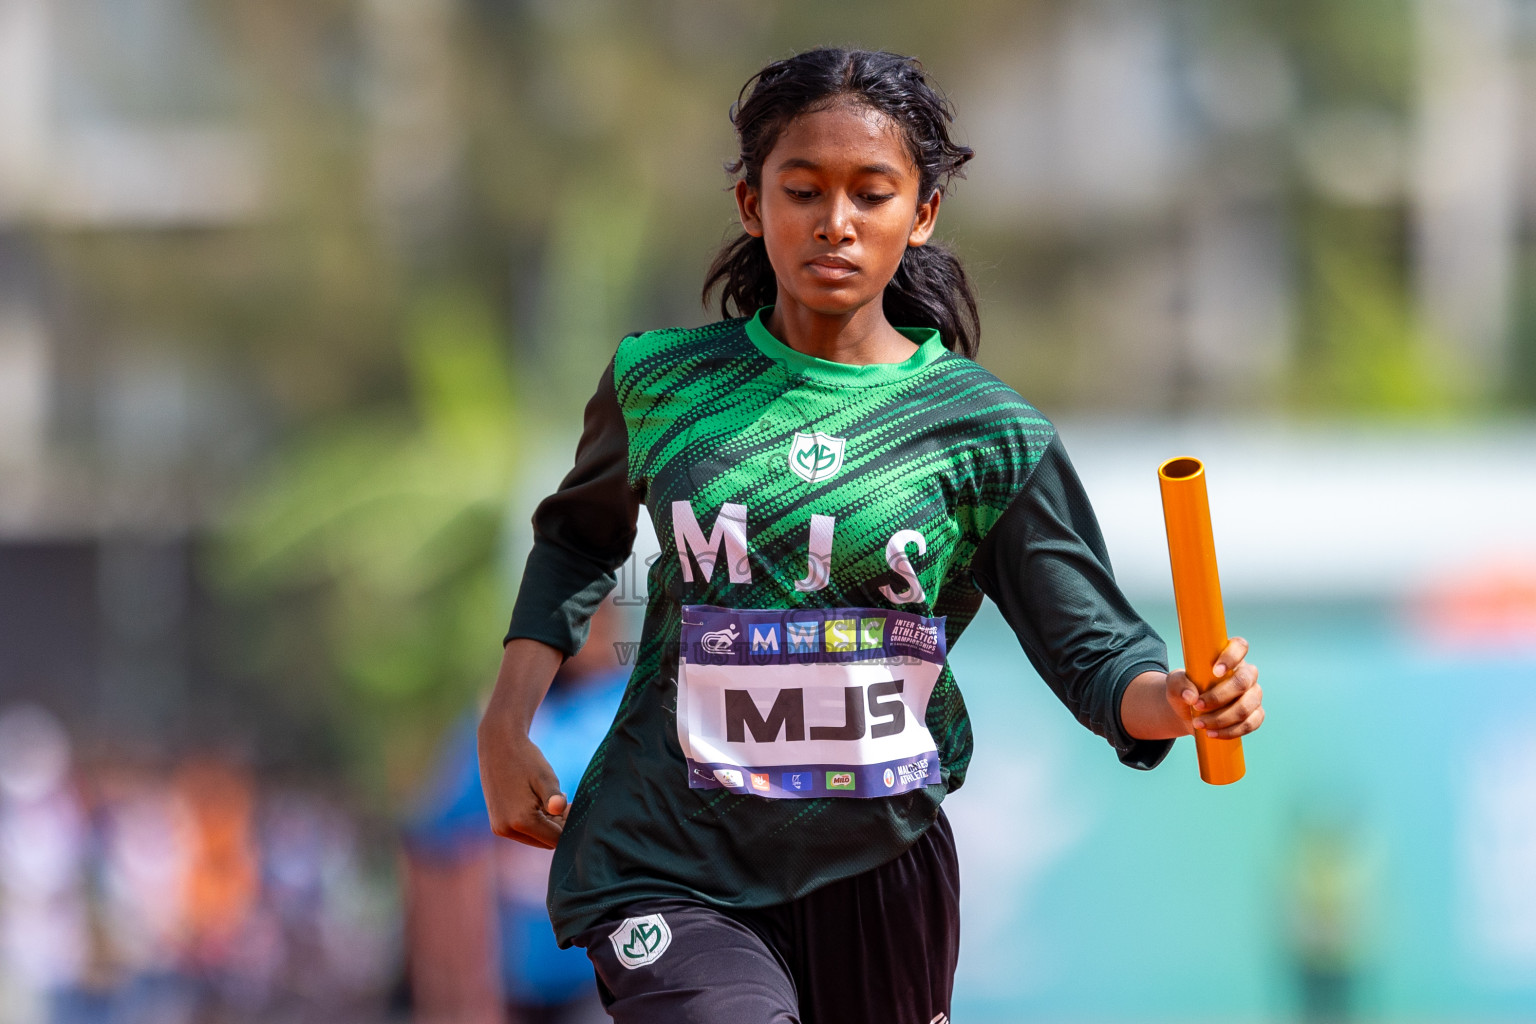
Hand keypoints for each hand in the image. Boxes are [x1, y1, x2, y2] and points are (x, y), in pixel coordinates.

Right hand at [477, 726, 567, 848]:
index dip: (570, 827)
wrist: (498, 746)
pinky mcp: (497, 823)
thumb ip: (554, 797)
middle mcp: (507, 830)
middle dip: (559, 827)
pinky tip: (542, 802)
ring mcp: (500, 828)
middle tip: (569, 802)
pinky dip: (536, 821)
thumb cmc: (526, 759)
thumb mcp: (545, 777)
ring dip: (548, 825)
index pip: (555, 840)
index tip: (576, 807)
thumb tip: (561, 808)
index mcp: (521, 821)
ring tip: (556, 800)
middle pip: (545, 842)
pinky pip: (524, 831)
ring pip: (535, 837)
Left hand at [1166, 636, 1263, 739]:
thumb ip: (1179, 684)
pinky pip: (1250, 724)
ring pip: (1246, 706)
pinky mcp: (1255, 715)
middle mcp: (1246, 674)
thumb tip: (1191, 696)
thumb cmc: (1184, 690)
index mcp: (1229, 658)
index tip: (1215, 671)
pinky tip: (1212, 733)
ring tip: (1199, 724)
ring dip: (1221, 718)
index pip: (1240, 646)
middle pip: (1243, 681)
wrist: (1188, 713)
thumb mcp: (1175, 684)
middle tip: (1197, 705)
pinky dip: (1229, 731)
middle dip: (1219, 697)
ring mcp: (1253, 695)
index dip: (1231, 657)